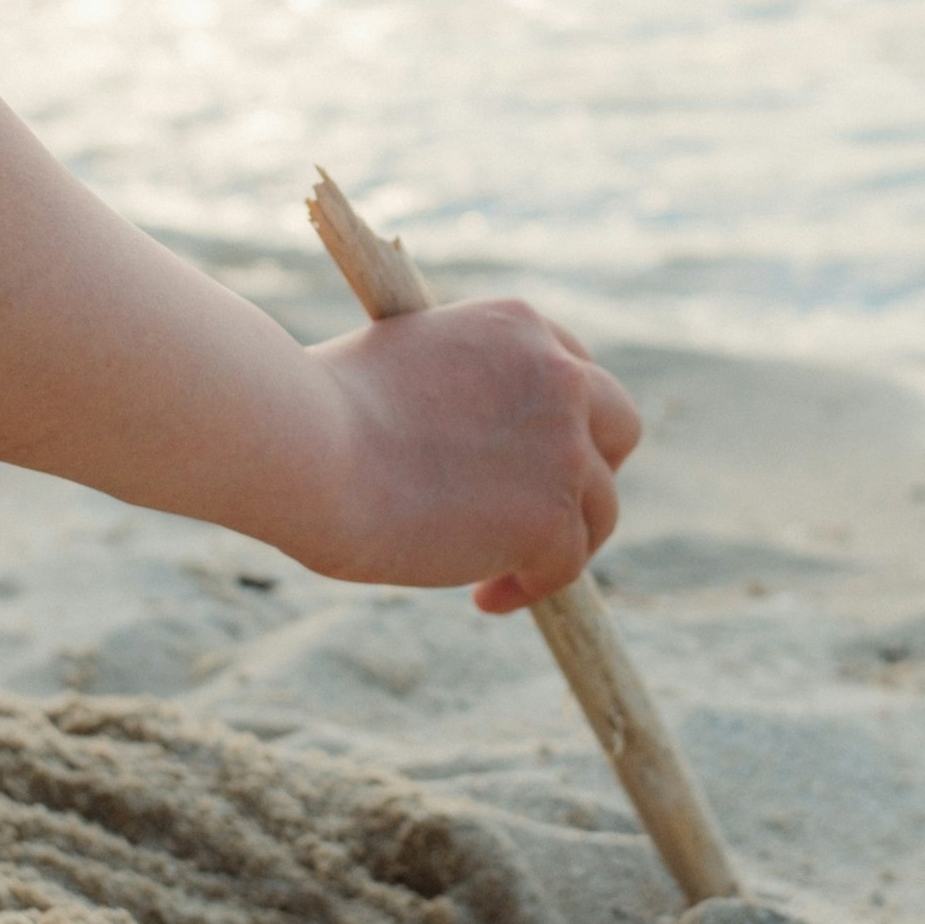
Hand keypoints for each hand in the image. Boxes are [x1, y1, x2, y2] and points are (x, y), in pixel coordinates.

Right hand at [302, 301, 641, 612]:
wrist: (306, 447)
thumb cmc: (319, 408)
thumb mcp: (402, 364)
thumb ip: (454, 388)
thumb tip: (459, 443)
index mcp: (518, 325)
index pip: (575, 373)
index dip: (562, 423)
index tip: (532, 460)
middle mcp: (559, 375)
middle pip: (618, 430)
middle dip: (590, 472)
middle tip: (544, 511)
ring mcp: (564, 447)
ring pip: (599, 507)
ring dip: (560, 541)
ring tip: (501, 571)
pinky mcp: (552, 517)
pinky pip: (566, 565)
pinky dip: (530, 587)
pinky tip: (484, 598)